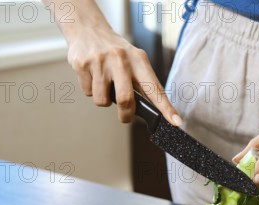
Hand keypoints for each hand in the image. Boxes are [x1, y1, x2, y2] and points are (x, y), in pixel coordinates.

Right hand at [66, 28, 181, 124]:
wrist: (87, 28)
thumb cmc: (115, 51)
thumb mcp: (134, 60)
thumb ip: (142, 83)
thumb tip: (151, 110)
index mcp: (139, 60)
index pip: (155, 89)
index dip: (166, 108)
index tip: (176, 122)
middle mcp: (121, 59)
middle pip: (126, 100)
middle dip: (126, 115)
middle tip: (125, 116)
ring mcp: (101, 61)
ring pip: (102, 100)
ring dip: (104, 100)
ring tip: (104, 85)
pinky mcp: (83, 64)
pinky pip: (88, 92)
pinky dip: (90, 90)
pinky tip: (92, 76)